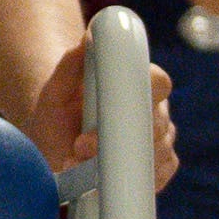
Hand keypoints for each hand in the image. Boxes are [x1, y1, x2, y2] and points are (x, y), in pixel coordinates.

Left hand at [24, 43, 179, 188]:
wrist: (57, 143)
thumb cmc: (59, 111)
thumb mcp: (56, 90)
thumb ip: (70, 63)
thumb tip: (88, 37)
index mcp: (138, 81)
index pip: (158, 81)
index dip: (139, 95)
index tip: (108, 110)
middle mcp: (154, 108)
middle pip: (159, 122)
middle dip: (121, 139)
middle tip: (81, 147)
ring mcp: (160, 138)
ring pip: (161, 151)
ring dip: (126, 163)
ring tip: (85, 168)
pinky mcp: (159, 166)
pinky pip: (162, 174)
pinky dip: (138, 180)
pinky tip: (111, 182)